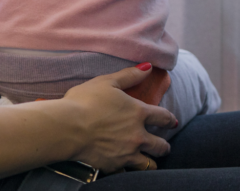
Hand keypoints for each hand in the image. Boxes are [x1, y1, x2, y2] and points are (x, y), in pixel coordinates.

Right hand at [59, 65, 176, 172]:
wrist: (68, 127)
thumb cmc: (84, 101)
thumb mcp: (106, 82)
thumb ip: (129, 75)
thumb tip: (148, 67)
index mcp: (138, 113)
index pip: (163, 117)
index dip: (169, 119)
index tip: (172, 122)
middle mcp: (138, 135)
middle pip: (161, 146)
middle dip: (164, 145)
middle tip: (162, 145)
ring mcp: (128, 153)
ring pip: (149, 164)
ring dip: (151, 161)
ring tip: (148, 160)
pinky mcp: (115, 166)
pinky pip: (128, 173)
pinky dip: (128, 170)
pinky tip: (126, 168)